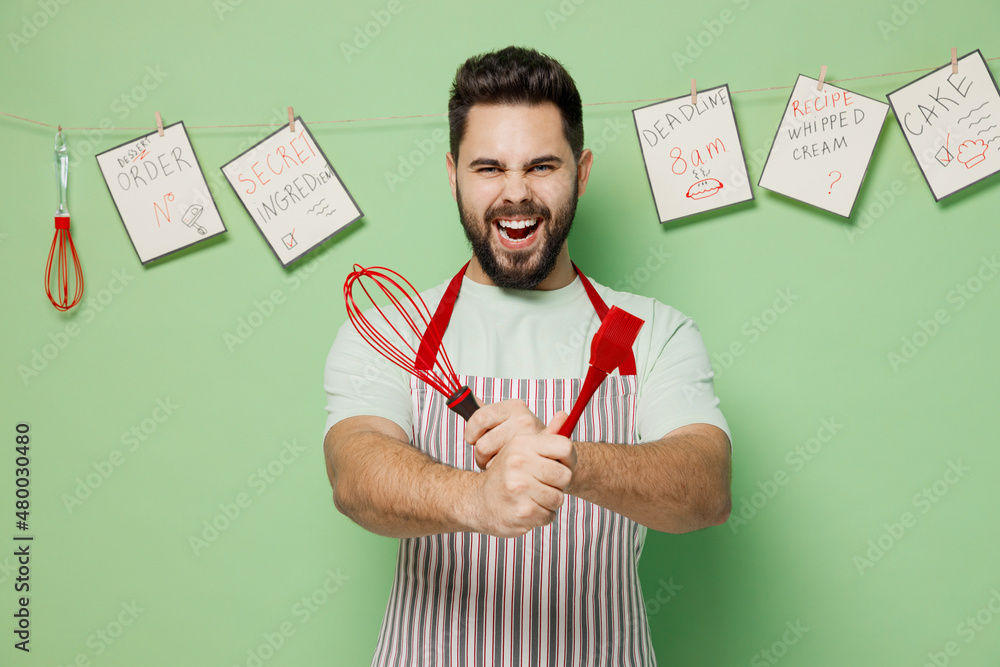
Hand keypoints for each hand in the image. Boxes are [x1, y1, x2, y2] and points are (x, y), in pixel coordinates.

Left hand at [466, 400, 572, 469]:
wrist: (556, 454)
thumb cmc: (523, 438)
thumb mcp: (506, 421)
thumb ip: (485, 412)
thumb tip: (461, 399)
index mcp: (513, 406)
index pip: (478, 418)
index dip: (471, 433)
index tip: (473, 439)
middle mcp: (523, 419)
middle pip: (482, 443)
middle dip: (481, 454)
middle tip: (490, 456)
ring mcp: (529, 439)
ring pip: (490, 458)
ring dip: (489, 464)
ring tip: (500, 461)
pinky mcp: (533, 458)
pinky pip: (502, 470)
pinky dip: (500, 473)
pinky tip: (507, 469)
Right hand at [467, 412, 574, 537]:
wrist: (479, 501)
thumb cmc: (506, 473)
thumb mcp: (522, 449)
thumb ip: (546, 435)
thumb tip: (564, 415)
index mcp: (522, 444)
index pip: (565, 447)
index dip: (568, 459)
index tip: (560, 465)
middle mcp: (519, 463)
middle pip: (565, 476)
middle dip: (558, 484)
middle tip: (544, 484)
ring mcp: (519, 488)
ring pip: (558, 498)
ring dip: (549, 502)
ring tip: (533, 497)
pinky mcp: (522, 512)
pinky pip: (549, 515)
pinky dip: (541, 516)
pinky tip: (527, 508)